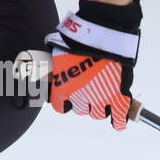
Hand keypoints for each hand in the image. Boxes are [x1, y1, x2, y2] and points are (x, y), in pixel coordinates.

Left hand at [45, 0, 141, 130]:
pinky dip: (119, 121)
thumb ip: (51, 68)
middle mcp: (79, 97)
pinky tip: (118, 122)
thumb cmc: (77, 40)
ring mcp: (100, 98)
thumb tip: (40, 72)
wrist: (101, 36)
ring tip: (101, 98)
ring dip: (98, 107)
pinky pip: (119, 116)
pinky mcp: (119, 95)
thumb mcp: (56, 54)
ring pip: (97, 113)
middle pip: (80, 109)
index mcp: (62, 88)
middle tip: (87, 92)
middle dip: (83, 101)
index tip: (68, 98)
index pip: (60, 106)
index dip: (64, 101)